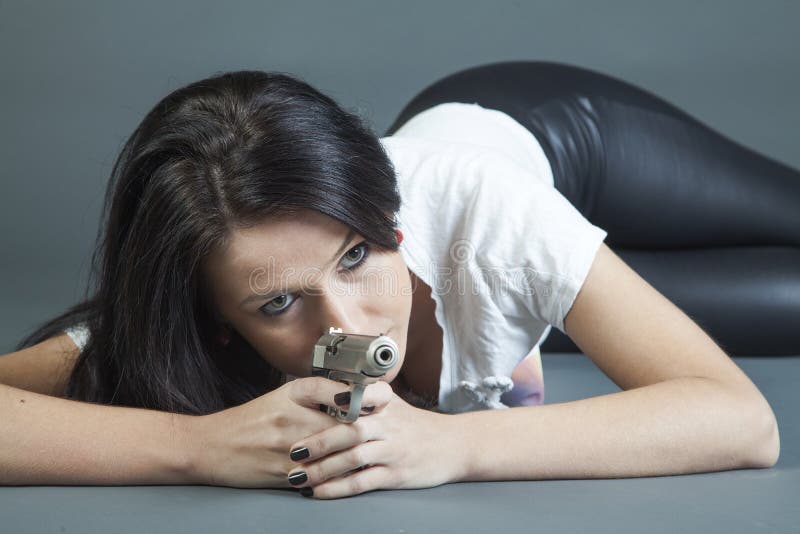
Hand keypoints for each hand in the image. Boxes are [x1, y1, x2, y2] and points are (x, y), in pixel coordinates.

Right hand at [186, 377, 391, 487]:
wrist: (211, 446)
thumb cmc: (250, 421)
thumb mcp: (281, 397)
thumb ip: (315, 394)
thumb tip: (352, 394)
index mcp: (292, 393)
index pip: (337, 388)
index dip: (365, 392)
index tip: (386, 397)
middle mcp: (292, 416)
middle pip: (343, 421)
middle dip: (369, 425)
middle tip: (390, 428)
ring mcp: (289, 446)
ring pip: (335, 450)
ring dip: (358, 453)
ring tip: (377, 452)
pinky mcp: (284, 472)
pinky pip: (320, 474)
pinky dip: (338, 475)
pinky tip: (352, 474)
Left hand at [286, 383, 463, 498]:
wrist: (453, 445)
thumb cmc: (415, 424)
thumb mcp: (394, 403)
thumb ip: (364, 398)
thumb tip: (323, 392)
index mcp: (386, 402)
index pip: (364, 394)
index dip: (342, 397)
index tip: (317, 400)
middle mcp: (390, 424)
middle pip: (351, 430)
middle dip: (319, 442)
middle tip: (293, 451)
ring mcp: (393, 450)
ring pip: (353, 458)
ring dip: (323, 469)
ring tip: (298, 476)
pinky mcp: (396, 474)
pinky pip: (362, 482)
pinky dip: (338, 488)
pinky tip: (319, 492)